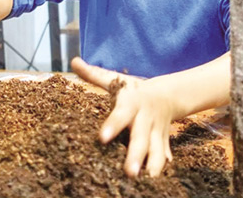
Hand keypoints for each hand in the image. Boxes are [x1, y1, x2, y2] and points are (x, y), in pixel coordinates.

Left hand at [71, 57, 174, 177]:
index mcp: (132, 103)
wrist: (167, 95)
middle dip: (136, 155)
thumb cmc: (134, 90)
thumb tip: (74, 61)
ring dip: (153, 166)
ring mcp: (157, 131)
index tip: (102, 138)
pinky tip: (156, 182)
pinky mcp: (163, 142)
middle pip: (141, 137)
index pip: (121, 114)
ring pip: (157, 150)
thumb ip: (94, 74)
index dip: (113, 126)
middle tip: (129, 173)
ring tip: (148, 181)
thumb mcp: (116, 79)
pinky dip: (161, 167)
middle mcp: (145, 118)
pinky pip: (163, 155)